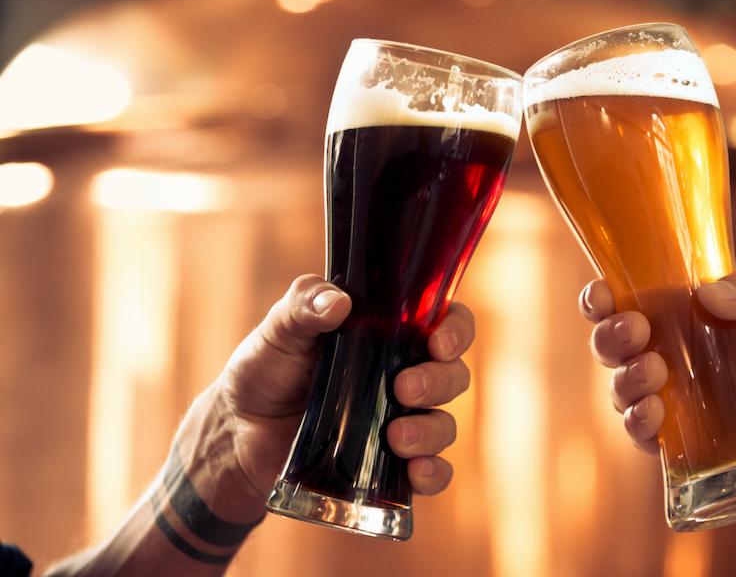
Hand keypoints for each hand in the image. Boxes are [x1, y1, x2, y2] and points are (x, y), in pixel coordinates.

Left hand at [218, 274, 472, 505]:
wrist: (238, 434)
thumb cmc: (265, 370)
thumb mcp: (278, 330)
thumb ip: (302, 305)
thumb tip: (338, 301)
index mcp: (391, 336)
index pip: (448, 323)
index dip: (456, 330)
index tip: (438, 342)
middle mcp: (406, 376)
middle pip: (453, 376)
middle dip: (438, 382)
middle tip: (404, 389)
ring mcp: (401, 423)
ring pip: (444, 425)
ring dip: (431, 431)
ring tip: (396, 437)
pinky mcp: (390, 466)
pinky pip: (432, 473)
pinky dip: (432, 474)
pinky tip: (414, 473)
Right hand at [581, 268, 735, 477]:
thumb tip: (708, 292)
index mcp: (685, 314)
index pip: (628, 300)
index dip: (603, 298)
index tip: (603, 294)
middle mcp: (672, 355)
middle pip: (614, 346)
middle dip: (610, 338)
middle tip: (636, 331)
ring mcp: (678, 400)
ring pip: (622, 391)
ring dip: (624, 382)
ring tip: (653, 376)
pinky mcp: (690, 442)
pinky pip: (647, 438)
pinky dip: (639, 426)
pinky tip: (652, 417)